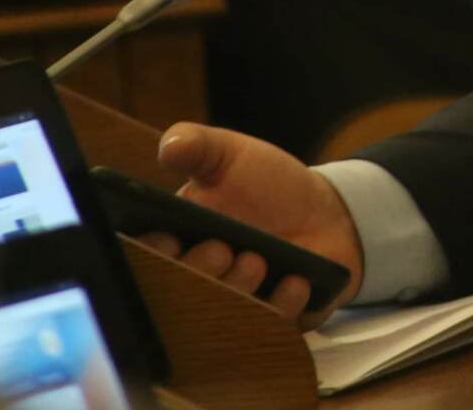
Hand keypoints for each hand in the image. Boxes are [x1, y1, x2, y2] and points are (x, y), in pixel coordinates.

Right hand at [140, 123, 363, 327]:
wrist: (326, 210)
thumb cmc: (266, 183)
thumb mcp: (230, 155)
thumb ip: (197, 145)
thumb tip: (170, 145)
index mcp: (176, 242)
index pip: (146, 259)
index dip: (152, 256)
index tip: (167, 241)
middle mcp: (199, 280)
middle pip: (181, 294)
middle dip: (198, 272)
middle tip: (222, 248)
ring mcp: (235, 304)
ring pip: (223, 316)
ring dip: (238, 291)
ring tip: (257, 261)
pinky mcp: (273, 322)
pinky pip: (271, 327)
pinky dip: (283, 307)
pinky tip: (296, 281)